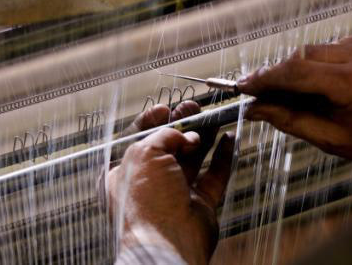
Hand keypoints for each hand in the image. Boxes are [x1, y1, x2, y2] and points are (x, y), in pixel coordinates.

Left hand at [108, 104, 233, 264]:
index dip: (151, 121)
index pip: (136, 139)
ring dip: (203, 136)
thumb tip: (182, 134)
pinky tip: (228, 139)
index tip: (166, 108)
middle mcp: (148, 183)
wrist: (168, 242)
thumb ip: (164, 135)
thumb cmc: (146, 204)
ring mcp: (175, 193)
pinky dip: (222, 156)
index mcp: (123, 172)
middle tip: (194, 108)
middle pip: (167, 146)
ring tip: (212, 116)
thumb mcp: (144, 153)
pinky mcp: (199, 203)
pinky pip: (214, 174)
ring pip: (192, 158)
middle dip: (182, 125)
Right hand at [237, 34, 351, 165]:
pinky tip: (318, 89)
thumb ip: (291, 121)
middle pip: (297, 57)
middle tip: (262, 99)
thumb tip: (257, 111)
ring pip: (309, 52)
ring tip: (294, 100)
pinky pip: (325, 50)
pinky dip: (313, 67)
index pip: (292, 71)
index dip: (261, 79)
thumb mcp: (336, 140)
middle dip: (275, 77)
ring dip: (294, 73)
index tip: (242, 87)